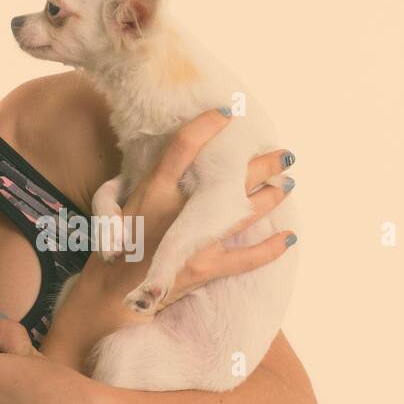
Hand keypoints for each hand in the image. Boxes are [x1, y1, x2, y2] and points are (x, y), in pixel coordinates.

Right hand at [78, 107, 296, 317]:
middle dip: (263, 163)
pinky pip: (248, 258)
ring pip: (246, 212)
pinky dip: (271, 249)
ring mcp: (196, 240)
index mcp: (155, 191)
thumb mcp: (120, 203)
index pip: (183, 146)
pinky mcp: (206, 267)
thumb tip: (176, 155)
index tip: (228, 112)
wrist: (114, 291)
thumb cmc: (119, 243)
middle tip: (283, 154)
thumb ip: (151, 180)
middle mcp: (179, 212)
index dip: (207, 125)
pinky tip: (289, 237)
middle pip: (231, 178)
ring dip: (272, 195)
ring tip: (287, 183)